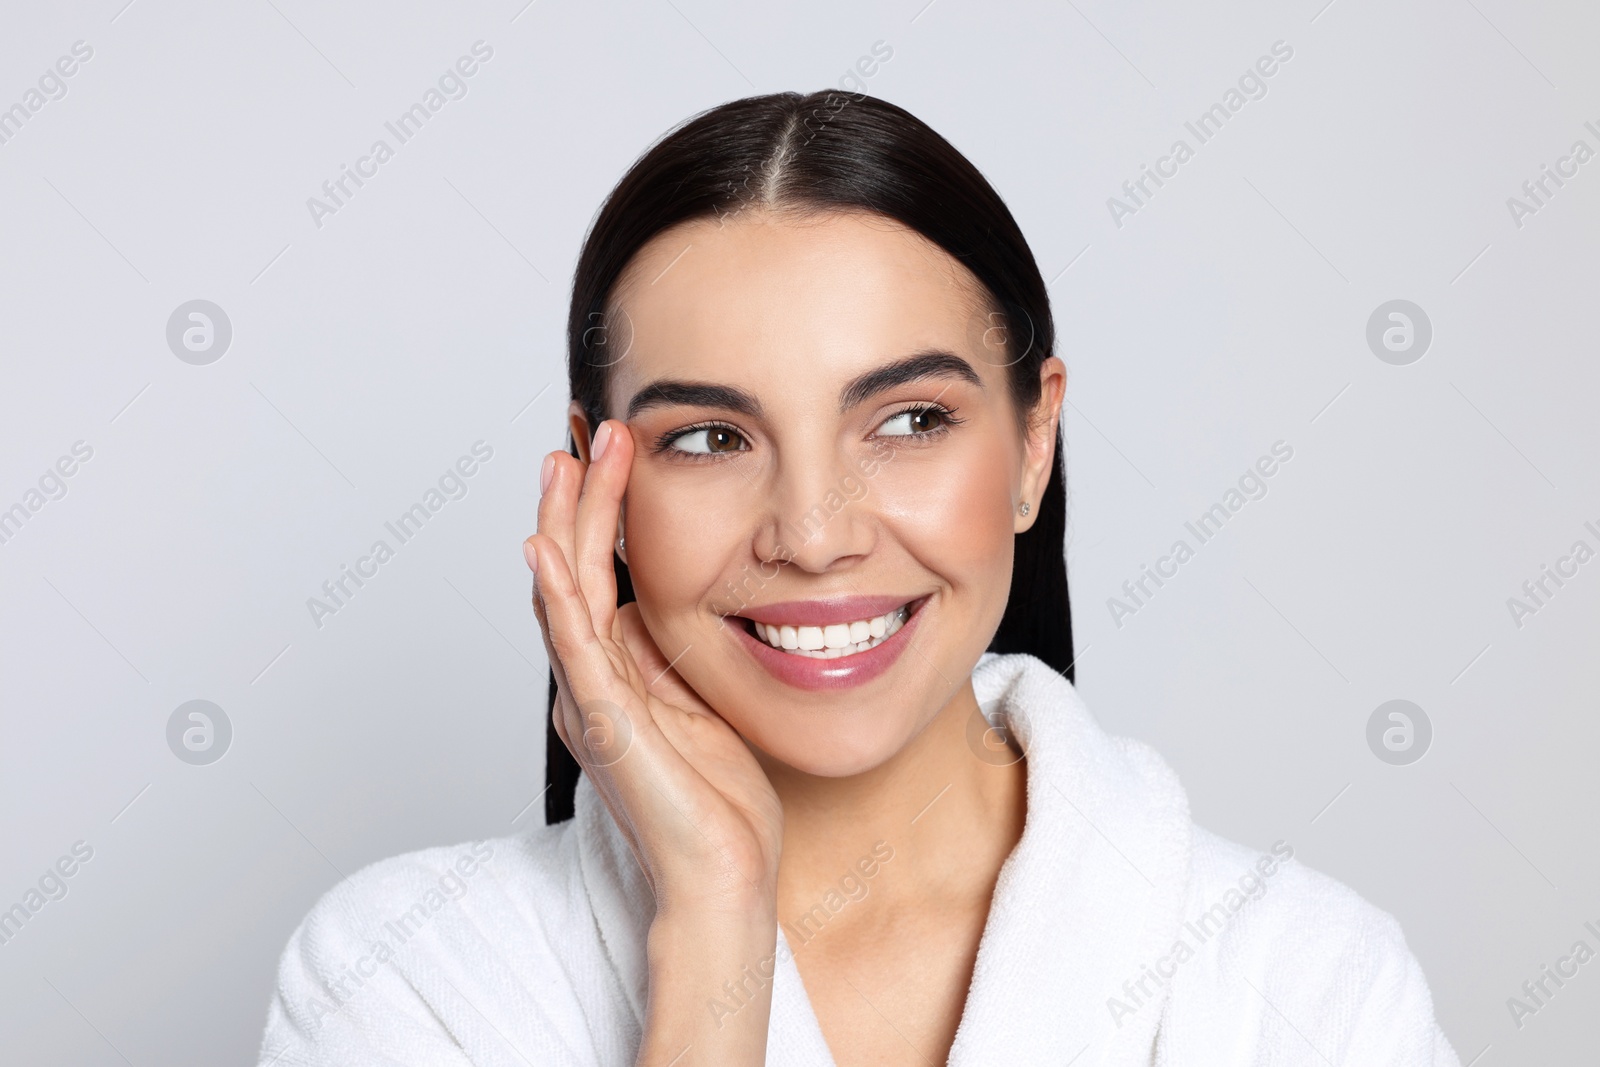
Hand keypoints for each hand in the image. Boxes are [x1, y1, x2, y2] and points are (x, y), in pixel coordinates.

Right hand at [524, 419, 782, 917]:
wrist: (724, 875)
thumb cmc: (719, 801)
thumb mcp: (701, 700)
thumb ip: (675, 650)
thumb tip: (680, 591)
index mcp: (613, 674)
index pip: (597, 574)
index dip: (599, 510)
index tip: (613, 450)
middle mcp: (590, 682)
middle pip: (571, 571)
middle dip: (578, 498)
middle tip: (589, 433)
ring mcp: (591, 701)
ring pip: (563, 595)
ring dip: (563, 524)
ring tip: (567, 461)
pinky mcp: (604, 726)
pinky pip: (573, 649)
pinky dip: (556, 597)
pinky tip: (543, 550)